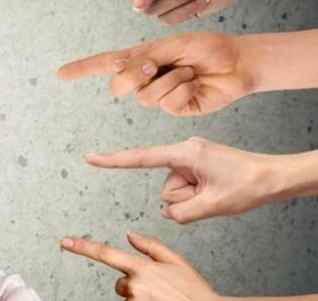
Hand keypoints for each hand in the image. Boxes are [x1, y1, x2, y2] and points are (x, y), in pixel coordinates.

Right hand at [57, 31, 255, 115]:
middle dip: (132, 76)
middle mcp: (147, 77)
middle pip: (118, 86)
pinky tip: (195, 82)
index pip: (104, 64)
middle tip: (154, 65)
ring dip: (169, 79)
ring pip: (144, 96)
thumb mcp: (170, 45)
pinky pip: (166, 103)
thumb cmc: (208, 47)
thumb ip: (144, 59)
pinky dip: (182, 88)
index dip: (81, 69)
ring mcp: (160, 94)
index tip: (59, 74)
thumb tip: (122, 69)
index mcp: (142, 58)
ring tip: (188, 70)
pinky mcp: (176, 108)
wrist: (238, 61)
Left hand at [60, 232, 220, 300]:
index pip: (105, 253)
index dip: (82, 247)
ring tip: (163, 298)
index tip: (65, 242)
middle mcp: (135, 286)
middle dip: (135, 284)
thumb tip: (129, 234)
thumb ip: (150, 246)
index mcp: (142, 268)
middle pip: (121, 282)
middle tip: (159, 289)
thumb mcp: (175, 262)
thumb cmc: (193, 291)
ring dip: (141, 298)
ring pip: (128, 297)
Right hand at [85, 137, 276, 223]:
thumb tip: (167, 212)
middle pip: (166, 187)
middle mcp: (184, 151)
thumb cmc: (247, 185)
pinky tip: (216, 191)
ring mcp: (190, 157)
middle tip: (212, 196)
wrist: (274, 177)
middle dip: (185, 199)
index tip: (90, 158)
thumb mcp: (213, 205)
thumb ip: (181, 213)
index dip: (113, 160)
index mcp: (185, 153)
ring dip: (193, 199)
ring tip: (217, 193)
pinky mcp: (196, 164)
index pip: (141, 158)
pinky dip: (198, 196)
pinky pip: (185, 188)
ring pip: (176, 191)